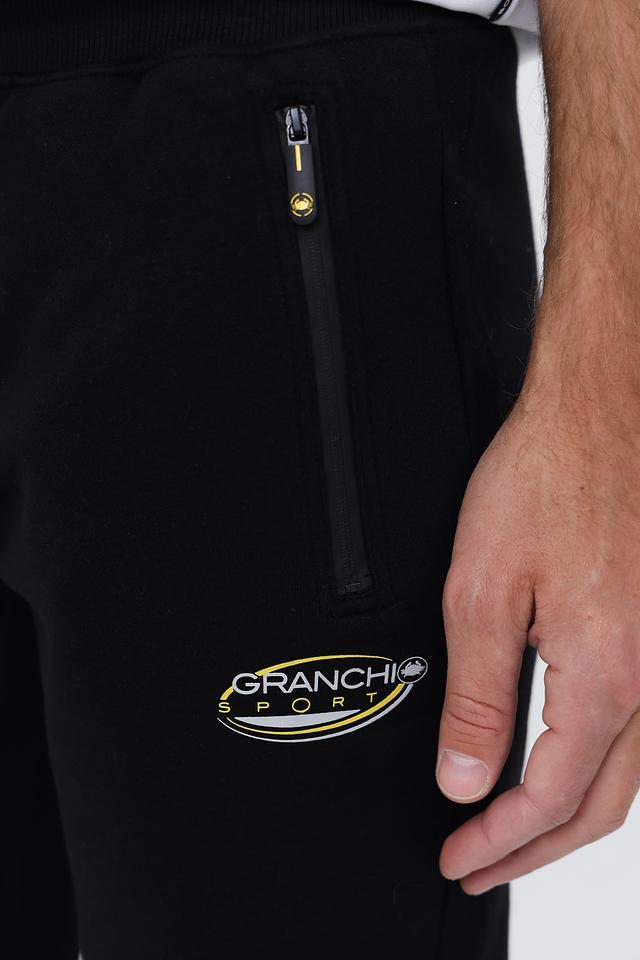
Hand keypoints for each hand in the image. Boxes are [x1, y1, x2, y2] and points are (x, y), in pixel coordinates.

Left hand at [435, 384, 639, 893]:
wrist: (598, 411)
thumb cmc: (544, 478)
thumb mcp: (483, 592)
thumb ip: (479, 698)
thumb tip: (466, 779)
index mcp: (605, 672)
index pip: (549, 796)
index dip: (500, 840)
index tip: (460, 857)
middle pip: (600, 804)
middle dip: (535, 848)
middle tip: (481, 864)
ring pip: (625, 772)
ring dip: (567, 813)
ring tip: (513, 831)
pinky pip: (635, 726)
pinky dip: (594, 766)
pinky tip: (560, 762)